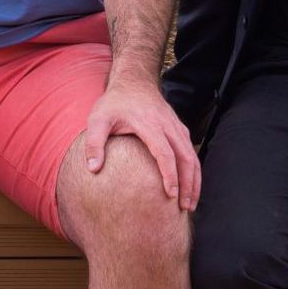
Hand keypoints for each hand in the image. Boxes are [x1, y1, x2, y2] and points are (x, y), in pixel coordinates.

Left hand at [81, 81, 200, 210]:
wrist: (133, 81)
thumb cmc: (114, 103)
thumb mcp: (98, 119)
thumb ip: (94, 143)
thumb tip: (93, 169)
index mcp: (149, 124)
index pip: (165, 153)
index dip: (170, 175)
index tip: (171, 195)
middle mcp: (167, 125)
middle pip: (185, 156)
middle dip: (188, 183)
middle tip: (185, 207)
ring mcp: (175, 126)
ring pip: (191, 154)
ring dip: (194, 179)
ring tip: (190, 203)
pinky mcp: (179, 128)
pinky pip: (190, 150)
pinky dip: (194, 169)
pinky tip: (190, 185)